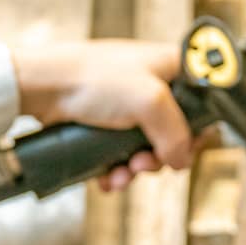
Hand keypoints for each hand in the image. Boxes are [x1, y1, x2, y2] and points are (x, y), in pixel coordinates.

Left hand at [12, 41, 192, 191]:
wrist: (43, 85)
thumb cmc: (94, 78)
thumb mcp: (150, 102)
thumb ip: (176, 134)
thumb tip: (180, 161)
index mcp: (171, 67)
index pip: (203, 101)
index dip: (198, 130)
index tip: (188, 149)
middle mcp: (152, 84)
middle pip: (174, 132)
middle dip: (161, 156)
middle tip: (145, 163)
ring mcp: (126, 104)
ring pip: (147, 147)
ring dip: (137, 167)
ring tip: (123, 173)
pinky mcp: (105, 122)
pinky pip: (121, 153)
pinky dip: (117, 169)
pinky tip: (109, 177)